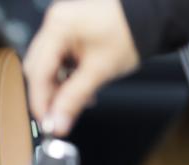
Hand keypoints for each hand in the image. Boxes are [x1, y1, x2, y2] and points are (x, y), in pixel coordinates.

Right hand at [23, 0, 138, 135]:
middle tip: (58, 117)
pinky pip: (57, 59)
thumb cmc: (130, 32)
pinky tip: (77, 87)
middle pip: (38, 69)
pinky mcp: (68, 32)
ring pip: (46, 66)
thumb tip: (58, 122)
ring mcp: (60, 26)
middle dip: (48, 95)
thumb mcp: (99, 71)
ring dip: (57, 87)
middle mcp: (54, 23)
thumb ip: (74, 99)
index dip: (40, 101)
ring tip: (75, 101)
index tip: (46, 122)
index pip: (38, 72)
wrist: (150, 18)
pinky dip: (64, 76)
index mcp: (58, 27)